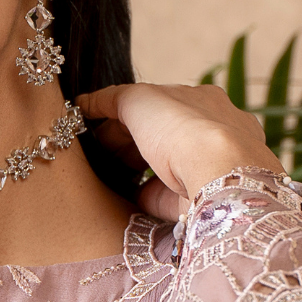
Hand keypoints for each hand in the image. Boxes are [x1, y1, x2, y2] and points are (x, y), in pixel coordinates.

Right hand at [79, 82, 280, 222]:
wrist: (216, 175)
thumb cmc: (182, 129)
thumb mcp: (138, 99)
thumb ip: (111, 98)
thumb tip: (85, 103)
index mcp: (201, 100)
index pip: (158, 104)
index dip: (123, 114)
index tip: (94, 127)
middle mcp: (211, 132)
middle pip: (162, 137)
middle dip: (129, 145)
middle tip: (98, 154)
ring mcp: (208, 168)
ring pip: (166, 168)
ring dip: (138, 173)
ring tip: (108, 177)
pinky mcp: (200, 200)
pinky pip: (167, 200)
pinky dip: (145, 200)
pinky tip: (123, 202)